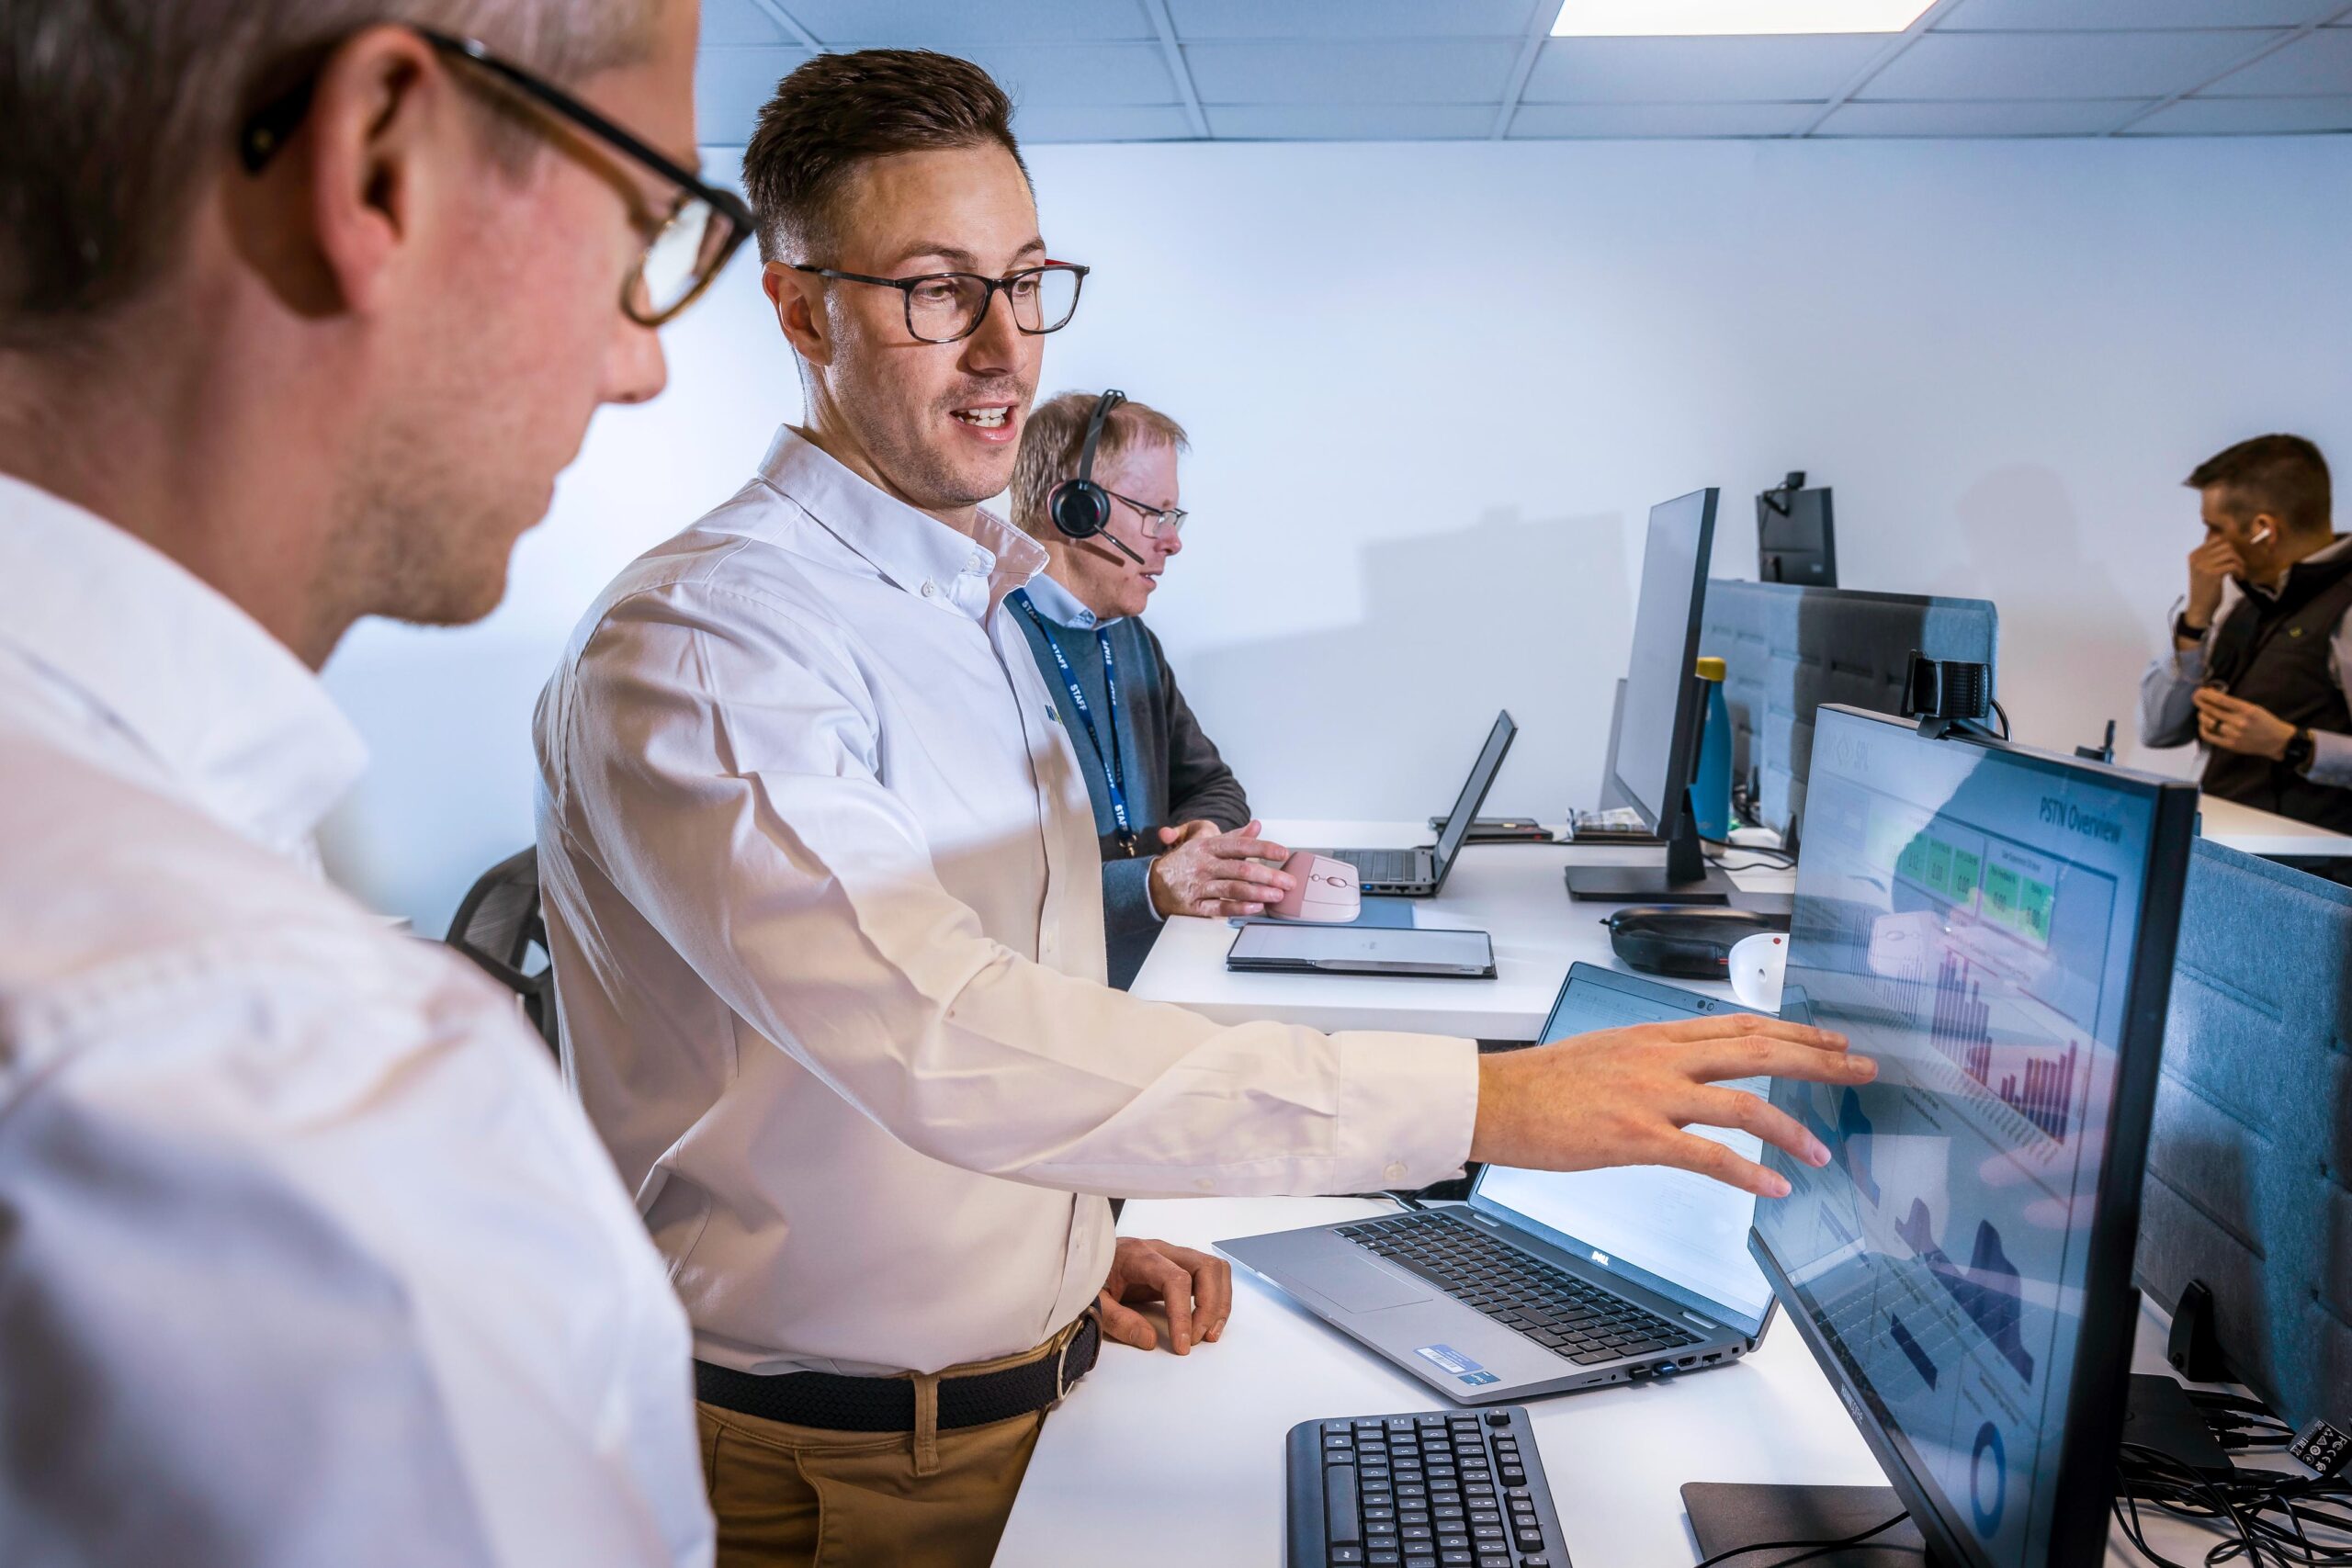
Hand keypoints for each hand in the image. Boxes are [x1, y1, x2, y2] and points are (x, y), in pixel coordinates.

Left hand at [1097, 1236, 1232, 1354]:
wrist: (1084, 1256)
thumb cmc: (1088, 1275)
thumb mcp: (1092, 1300)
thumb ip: (1117, 1320)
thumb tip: (1149, 1340)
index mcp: (1138, 1255)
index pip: (1175, 1279)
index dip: (1183, 1314)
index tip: (1182, 1344)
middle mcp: (1161, 1250)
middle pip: (1206, 1268)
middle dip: (1210, 1307)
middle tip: (1198, 1339)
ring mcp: (1172, 1255)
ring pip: (1214, 1269)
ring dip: (1219, 1302)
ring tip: (1209, 1334)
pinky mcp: (1177, 1265)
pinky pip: (1209, 1276)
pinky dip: (1216, 1298)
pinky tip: (1207, 1322)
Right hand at [1147, 819, 1295, 917]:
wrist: (1151, 884)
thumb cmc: (1185, 862)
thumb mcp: (1206, 842)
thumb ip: (1234, 837)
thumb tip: (1257, 826)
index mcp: (1208, 847)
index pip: (1240, 845)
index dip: (1263, 849)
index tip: (1283, 853)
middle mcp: (1204, 865)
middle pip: (1240, 869)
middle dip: (1268, 876)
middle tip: (1288, 882)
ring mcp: (1198, 886)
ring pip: (1232, 889)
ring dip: (1258, 893)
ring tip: (1277, 895)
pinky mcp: (1194, 906)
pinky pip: (1219, 908)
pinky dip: (1239, 908)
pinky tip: (1255, 908)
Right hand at [1468, 1015, 1875, 1197]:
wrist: (1496, 1099)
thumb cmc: (1541, 1083)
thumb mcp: (1606, 1050)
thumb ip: (1652, 1059)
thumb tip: (1686, 1072)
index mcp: (1656, 1035)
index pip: (1742, 1025)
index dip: (1795, 1031)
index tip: (1832, 1039)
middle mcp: (1663, 1058)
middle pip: (1759, 1051)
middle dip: (1818, 1061)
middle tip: (1861, 1070)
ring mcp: (1653, 1096)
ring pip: (1743, 1103)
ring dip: (1792, 1126)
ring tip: (1824, 1147)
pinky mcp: (1638, 1136)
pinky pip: (1707, 1156)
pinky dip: (1748, 1173)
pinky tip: (1775, 1186)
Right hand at [2185, 536, 2242, 628]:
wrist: (2200, 607)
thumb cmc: (2204, 589)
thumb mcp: (2203, 569)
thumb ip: (2211, 555)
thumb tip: (2228, 540)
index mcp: (2194, 555)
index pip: (2217, 540)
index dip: (2230, 549)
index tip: (2232, 561)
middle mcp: (2197, 558)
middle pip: (2226, 546)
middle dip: (2236, 556)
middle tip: (2238, 568)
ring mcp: (2204, 566)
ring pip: (2231, 554)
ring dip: (2240, 564)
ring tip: (2239, 573)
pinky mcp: (2213, 574)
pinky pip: (2233, 565)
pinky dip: (2240, 571)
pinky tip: (2239, 578)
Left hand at [2192, 688, 2293, 759]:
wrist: (2278, 741)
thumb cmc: (2265, 722)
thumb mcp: (2253, 708)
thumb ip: (2234, 704)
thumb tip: (2213, 696)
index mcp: (2246, 710)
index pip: (2220, 699)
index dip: (2206, 694)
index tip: (2200, 691)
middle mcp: (2239, 722)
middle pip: (2211, 710)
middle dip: (2200, 702)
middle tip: (2196, 698)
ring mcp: (2233, 734)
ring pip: (2208, 722)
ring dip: (2202, 715)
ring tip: (2203, 711)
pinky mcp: (2230, 745)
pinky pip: (2209, 736)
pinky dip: (2203, 728)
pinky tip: (2204, 724)